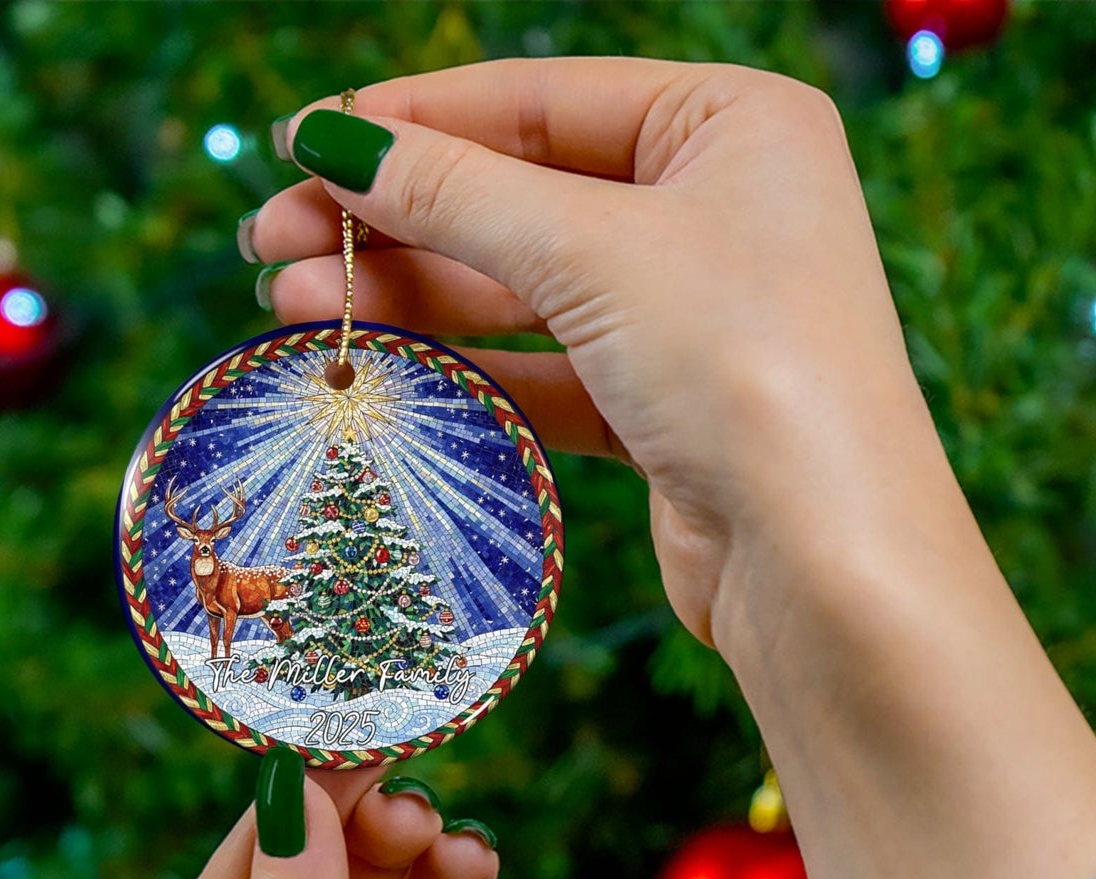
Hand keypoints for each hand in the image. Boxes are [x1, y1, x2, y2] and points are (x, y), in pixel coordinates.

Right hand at [248, 57, 931, 660]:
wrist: (825, 562)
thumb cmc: (743, 366)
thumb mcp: (592, 251)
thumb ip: (457, 193)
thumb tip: (333, 141)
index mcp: (733, 124)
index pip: (541, 100)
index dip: (413, 120)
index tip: (300, 142)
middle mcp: (720, 210)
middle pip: (523, 196)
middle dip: (395, 219)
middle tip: (270, 241)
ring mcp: (694, 315)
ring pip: (526, 290)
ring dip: (412, 297)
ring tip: (291, 306)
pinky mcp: (668, 410)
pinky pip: (548, 371)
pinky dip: (467, 370)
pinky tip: (377, 366)